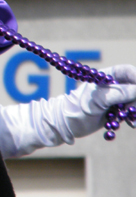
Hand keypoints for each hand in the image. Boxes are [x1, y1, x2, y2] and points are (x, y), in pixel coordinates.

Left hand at [0, 64, 135, 157]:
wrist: (66, 125)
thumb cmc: (75, 110)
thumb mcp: (95, 102)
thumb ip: (115, 94)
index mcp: (104, 77)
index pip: (127, 71)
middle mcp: (112, 86)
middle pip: (134, 87)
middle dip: (135, 99)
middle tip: (132, 110)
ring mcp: (115, 98)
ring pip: (134, 100)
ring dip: (135, 110)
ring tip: (131, 120)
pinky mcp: (116, 110)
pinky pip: (131, 112)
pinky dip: (132, 117)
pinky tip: (130, 124)